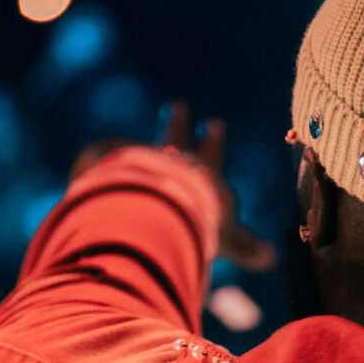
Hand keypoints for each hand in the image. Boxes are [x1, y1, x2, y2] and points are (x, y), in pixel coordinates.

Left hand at [70, 103, 277, 271]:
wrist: (160, 203)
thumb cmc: (201, 222)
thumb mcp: (228, 239)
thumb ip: (247, 248)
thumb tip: (271, 257)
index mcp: (201, 173)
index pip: (210, 154)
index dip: (212, 141)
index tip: (214, 122)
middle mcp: (170, 160)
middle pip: (175, 137)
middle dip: (178, 124)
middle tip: (177, 105)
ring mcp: (139, 159)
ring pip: (142, 145)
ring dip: (137, 140)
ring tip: (133, 131)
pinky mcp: (111, 162)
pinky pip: (105, 157)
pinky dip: (102, 159)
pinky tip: (92, 159)